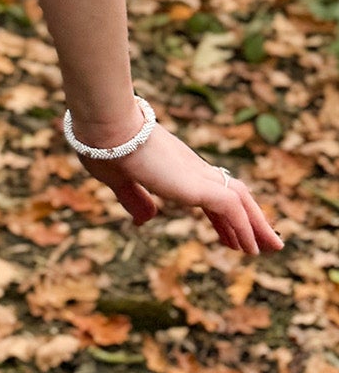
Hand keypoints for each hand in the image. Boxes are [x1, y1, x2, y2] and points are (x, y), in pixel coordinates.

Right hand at [76, 123, 282, 253]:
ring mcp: (195, 173)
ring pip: (239, 198)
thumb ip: (134, 198)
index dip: (222, 215)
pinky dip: (244, 228)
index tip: (231, 237)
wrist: (105, 124)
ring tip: (269, 248)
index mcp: (172, 164)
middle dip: (250, 218)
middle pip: (231, 191)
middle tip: (267, 243)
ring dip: (256, 224)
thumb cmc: (103, 147)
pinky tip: (250, 248)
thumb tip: (147, 219)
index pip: (208, 190)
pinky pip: (231, 209)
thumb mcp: (119, 180)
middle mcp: (190, 166)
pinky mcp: (196, 183)